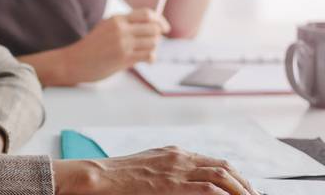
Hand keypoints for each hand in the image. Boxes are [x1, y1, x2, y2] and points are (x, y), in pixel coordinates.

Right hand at [53, 146, 257, 194]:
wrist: (99, 176)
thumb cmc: (118, 175)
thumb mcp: (147, 165)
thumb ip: (168, 169)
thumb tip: (185, 181)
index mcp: (174, 152)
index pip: (215, 162)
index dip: (234, 176)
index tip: (244, 189)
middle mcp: (179, 157)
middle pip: (224, 167)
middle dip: (244, 184)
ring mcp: (176, 170)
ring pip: (222, 176)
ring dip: (241, 189)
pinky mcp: (172, 185)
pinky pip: (208, 188)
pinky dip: (224, 194)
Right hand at [62, 8, 169, 83]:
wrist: (74, 61)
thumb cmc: (91, 46)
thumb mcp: (106, 28)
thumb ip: (125, 25)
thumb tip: (150, 25)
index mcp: (116, 19)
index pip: (147, 14)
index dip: (160, 20)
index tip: (165, 27)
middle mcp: (121, 30)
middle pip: (154, 28)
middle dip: (158, 35)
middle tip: (154, 41)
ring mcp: (123, 44)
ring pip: (153, 42)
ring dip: (154, 47)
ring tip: (146, 51)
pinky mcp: (124, 59)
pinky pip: (148, 56)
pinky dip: (151, 58)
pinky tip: (146, 60)